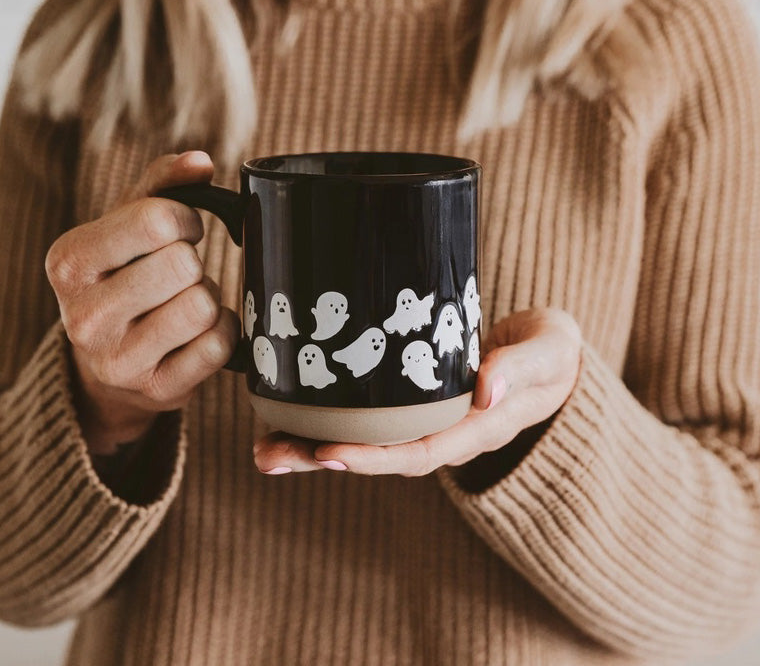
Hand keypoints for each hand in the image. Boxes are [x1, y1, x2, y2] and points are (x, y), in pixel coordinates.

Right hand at [46, 151, 240, 454]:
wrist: (107, 363)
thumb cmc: (123, 278)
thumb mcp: (125, 226)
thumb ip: (161, 184)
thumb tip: (200, 161)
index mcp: (70, 262)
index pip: (157, 220)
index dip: (184, 219)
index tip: (180, 230)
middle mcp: (84, 317)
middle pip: (184, 264)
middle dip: (193, 264)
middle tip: (177, 275)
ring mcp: (119, 361)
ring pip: (203, 305)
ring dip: (206, 297)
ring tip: (182, 303)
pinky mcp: (158, 391)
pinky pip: (219, 345)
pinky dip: (221, 332)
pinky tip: (196, 334)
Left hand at [253, 308, 581, 476]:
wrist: (549, 356)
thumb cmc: (551, 353)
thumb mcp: (550, 351)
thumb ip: (523, 368)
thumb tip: (487, 390)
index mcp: (477, 427)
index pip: (420, 452)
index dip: (373, 457)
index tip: (328, 453)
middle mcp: (444, 434)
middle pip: (378, 456)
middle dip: (322, 459)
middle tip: (268, 455)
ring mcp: (425, 422)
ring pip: (364, 443)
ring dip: (311, 448)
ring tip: (261, 446)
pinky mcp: (410, 404)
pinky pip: (366, 421)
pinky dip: (326, 423)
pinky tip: (286, 418)